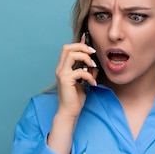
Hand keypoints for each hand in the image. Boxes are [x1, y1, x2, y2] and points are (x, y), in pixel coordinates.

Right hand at [47, 35, 98, 153]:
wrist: (69, 112)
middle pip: (67, 48)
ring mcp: (61, 74)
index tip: (89, 41)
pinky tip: (93, 83)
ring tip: (93, 65)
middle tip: (93, 52)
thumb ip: (87, 71)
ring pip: (71, 55)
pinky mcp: (65, 80)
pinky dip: (89, 75)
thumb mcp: (83, 82)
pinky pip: (79, 71)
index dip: (79, 43)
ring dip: (85, 58)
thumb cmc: (75, 98)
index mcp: (63, 68)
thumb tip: (94, 64)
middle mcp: (60, 69)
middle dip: (82, 47)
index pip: (68, 49)